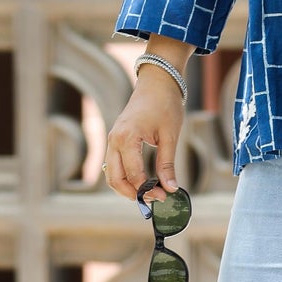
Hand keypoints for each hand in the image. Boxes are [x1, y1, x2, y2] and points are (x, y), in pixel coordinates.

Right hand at [103, 75, 183, 200]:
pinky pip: (114, 164)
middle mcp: (114, 140)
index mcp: (127, 138)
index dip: (148, 190)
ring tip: (148, 193)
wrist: (157, 81)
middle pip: (114, 179)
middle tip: (153, 200)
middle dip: (132, 194)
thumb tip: (170, 188)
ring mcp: (112, 139)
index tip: (164, 196)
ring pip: (111, 174)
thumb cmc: (165, 104)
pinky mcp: (115, 139)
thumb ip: (167, 164)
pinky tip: (141, 181)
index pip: (134, 175)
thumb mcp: (170, 135)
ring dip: (126, 187)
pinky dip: (124, 177)